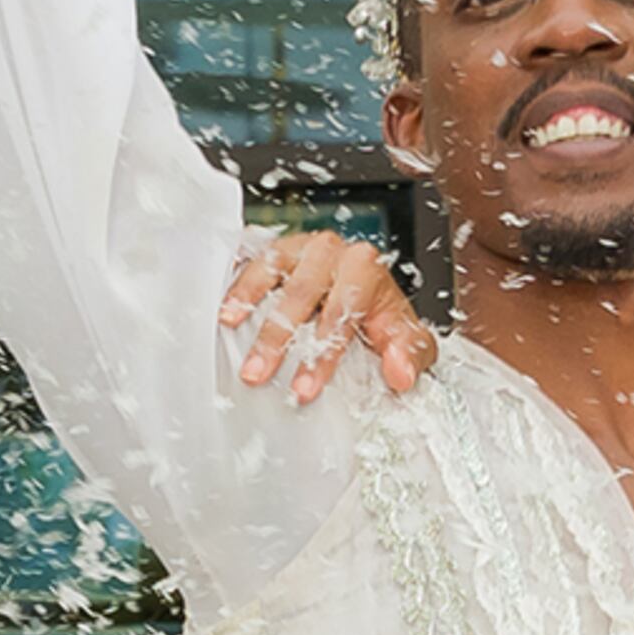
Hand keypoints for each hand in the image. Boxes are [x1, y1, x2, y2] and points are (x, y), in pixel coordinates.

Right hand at [220, 229, 435, 404]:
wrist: (365, 293)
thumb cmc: (381, 317)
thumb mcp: (406, 338)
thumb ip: (410, 355)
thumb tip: (401, 373)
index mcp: (365, 268)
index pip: (343, 309)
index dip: (323, 352)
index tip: (305, 387)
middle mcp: (331, 252)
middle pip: (301, 292)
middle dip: (278, 337)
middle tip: (258, 373)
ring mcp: (298, 247)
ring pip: (271, 269)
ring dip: (247, 301)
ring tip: (229, 327)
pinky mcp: (274, 251)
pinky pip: (250, 259)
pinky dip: (235, 281)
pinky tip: (223, 304)